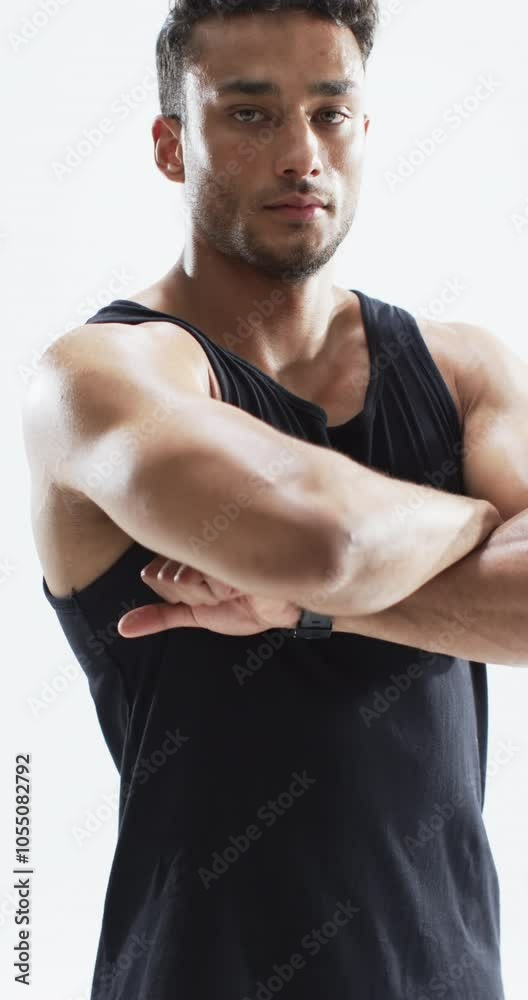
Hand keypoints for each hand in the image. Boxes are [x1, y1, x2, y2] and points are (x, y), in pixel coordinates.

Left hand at [117, 555, 300, 637]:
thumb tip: (121, 629)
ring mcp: (211, 537)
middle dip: (191, 596)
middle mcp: (197, 536)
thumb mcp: (197, 614)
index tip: (207, 594)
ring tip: (235, 587)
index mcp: (187, 544)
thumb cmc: (245, 605)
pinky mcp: (227, 546)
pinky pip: (198, 578)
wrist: (284, 608)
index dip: (177, 594)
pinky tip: (236, 587)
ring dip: (207, 595)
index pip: (153, 574)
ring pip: (179, 578)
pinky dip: (215, 592)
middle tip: (223, 593)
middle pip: (164, 576)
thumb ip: (159, 616)